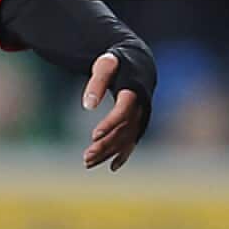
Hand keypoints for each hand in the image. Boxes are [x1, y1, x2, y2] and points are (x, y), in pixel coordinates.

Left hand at [80, 53, 142, 170]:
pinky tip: (112, 166)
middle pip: (124, 130)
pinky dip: (123, 154)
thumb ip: (96, 82)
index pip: (124, 111)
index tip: (94, 135)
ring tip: (88, 162)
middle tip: (86, 157)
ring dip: (109, 152)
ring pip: (126, 139)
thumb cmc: (118, 61)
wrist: (137, 62)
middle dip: (106, 145)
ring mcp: (141, 116)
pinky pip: (132, 141)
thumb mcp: (105, 64)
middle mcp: (141, 107)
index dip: (110, 124)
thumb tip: (88, 105)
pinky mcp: (139, 122)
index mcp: (134, 90)